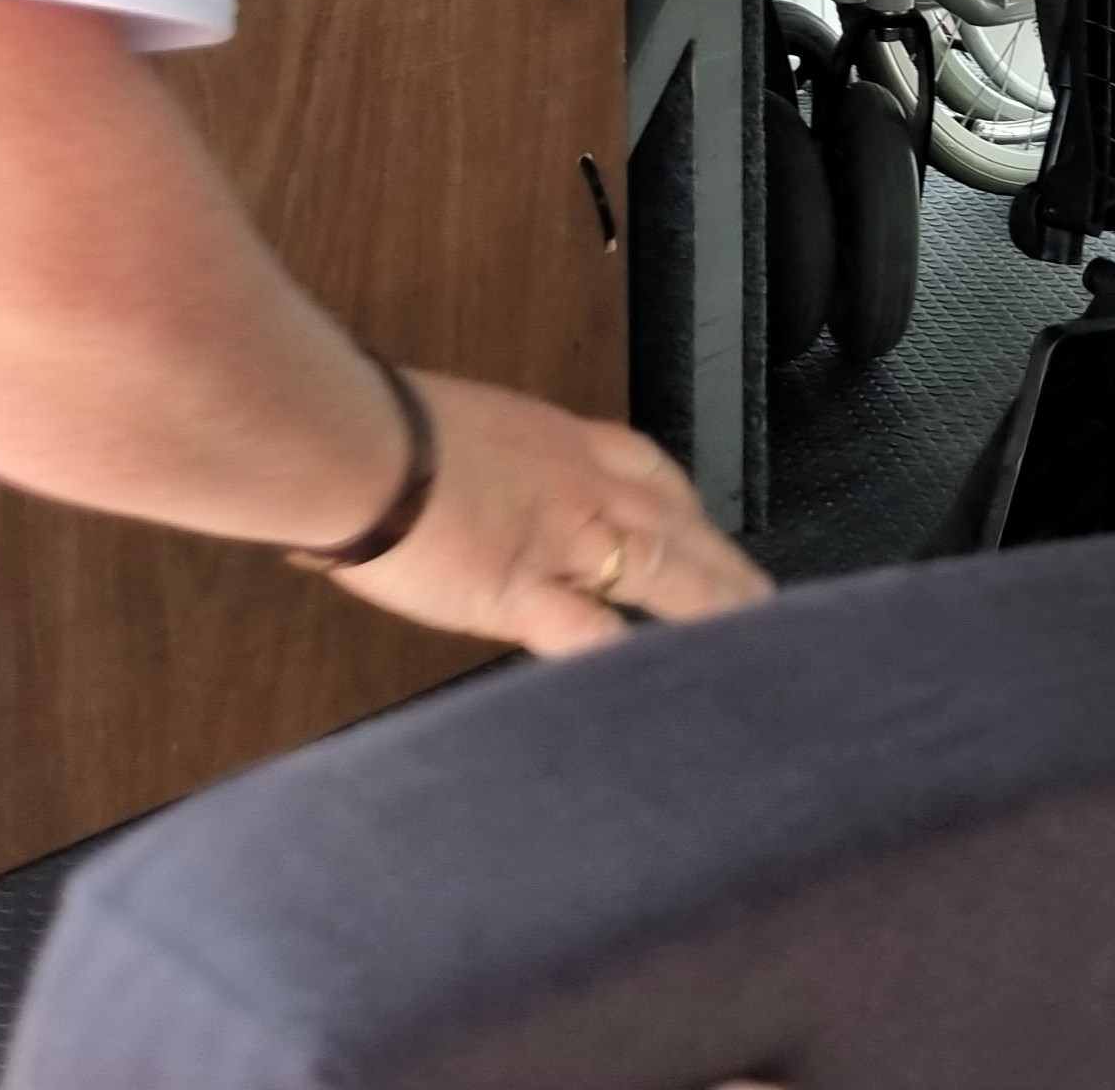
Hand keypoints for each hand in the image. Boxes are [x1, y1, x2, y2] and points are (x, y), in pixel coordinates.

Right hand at [323, 371, 771, 656]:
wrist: (349, 441)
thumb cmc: (370, 428)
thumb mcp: (443, 429)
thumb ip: (466, 464)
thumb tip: (443, 484)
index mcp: (557, 441)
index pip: (646, 468)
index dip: (683, 503)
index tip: (705, 527)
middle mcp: (578, 484)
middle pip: (676, 525)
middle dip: (723, 565)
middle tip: (765, 601)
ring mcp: (559, 537)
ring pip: (663, 571)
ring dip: (712, 608)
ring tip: (754, 645)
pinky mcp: (524, 591)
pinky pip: (594, 631)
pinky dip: (629, 660)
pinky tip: (664, 686)